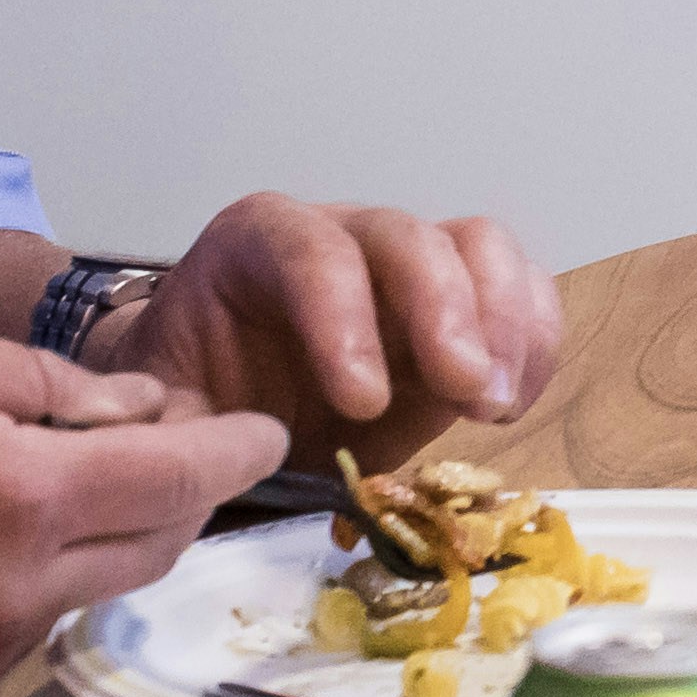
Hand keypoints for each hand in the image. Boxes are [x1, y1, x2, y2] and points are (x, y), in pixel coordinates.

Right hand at [0, 318, 280, 696]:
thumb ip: (48, 386)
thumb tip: (143, 409)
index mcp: (18, 500)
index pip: (180, 482)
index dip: (234, 453)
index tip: (270, 435)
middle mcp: (8, 600)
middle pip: (144, 552)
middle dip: (169, 501)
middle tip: (159, 455)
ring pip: (72, 601)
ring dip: (77, 552)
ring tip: (16, 499)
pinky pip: (0, 647)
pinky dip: (4, 599)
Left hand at [90, 192, 564, 467]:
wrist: (221, 403)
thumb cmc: (192, 402)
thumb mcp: (163, 419)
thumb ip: (182, 434)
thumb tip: (215, 462)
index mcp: (255, 245)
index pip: (309, 253)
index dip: (344, 319)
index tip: (360, 403)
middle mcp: (342, 234)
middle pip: (410, 238)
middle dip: (447, 315)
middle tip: (469, 396)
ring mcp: (408, 263)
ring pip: (479, 246)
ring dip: (504, 323)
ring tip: (495, 405)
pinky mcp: (461, 302)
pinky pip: (520, 289)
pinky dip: (533, 341)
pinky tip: (514, 402)